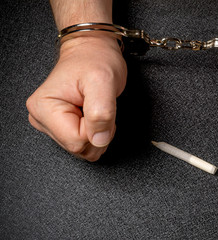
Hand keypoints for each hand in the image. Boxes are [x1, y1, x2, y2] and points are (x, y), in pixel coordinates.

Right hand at [26, 35, 126, 160]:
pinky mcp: (60, 124)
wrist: (93, 50)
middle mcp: (41, 117)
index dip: (97, 129)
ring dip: (97, 132)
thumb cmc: (95, 59)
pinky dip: (94, 132)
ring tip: (95, 107)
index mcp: (44, 108)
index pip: (76, 141)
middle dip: (97, 132)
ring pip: (82, 148)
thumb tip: (99, 139)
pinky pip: (83, 142)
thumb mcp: (103, 81)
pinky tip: (92, 114)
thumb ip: (101, 112)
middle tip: (99, 106)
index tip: (100, 107)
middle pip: (78, 148)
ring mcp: (50, 122)